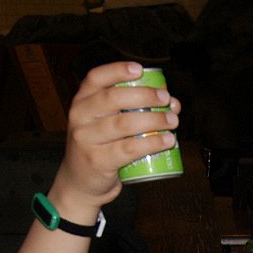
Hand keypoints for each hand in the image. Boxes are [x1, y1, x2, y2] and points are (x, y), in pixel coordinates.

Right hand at [53, 61, 182, 210]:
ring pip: (124, 124)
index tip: (140, 70)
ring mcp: (86, 139)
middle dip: (145, 96)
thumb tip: (172, 103)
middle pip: (113, 98)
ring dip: (154, 120)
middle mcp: (80, 117)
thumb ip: (133, 110)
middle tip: (166, 99)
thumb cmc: (100, 147)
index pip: (95, 78)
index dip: (117, 71)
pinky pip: (129, 149)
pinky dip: (152, 143)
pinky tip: (167, 141)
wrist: (80, 182)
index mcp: (81, 101)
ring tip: (173, 121)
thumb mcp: (106, 123)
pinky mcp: (97, 161)